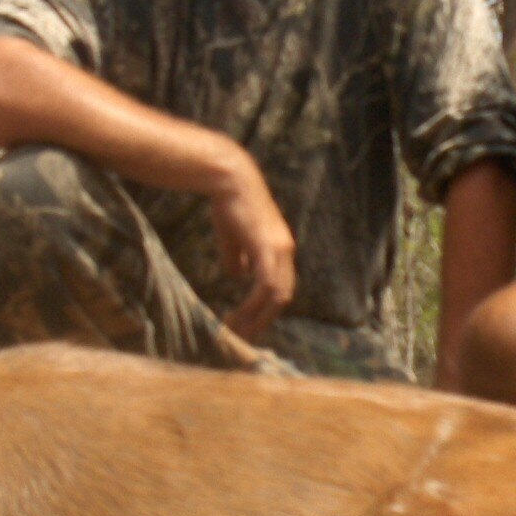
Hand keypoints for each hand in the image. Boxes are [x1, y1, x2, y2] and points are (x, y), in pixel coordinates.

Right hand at [209, 149, 296, 342]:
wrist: (230, 180)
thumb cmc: (229, 203)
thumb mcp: (234, 236)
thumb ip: (238, 257)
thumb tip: (237, 276)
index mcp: (280, 247)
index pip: (281, 284)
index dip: (267, 305)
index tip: (251, 322)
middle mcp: (285, 250)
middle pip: (283, 295)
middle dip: (265, 318)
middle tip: (246, 336)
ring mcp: (279, 249)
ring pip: (276, 295)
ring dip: (258, 317)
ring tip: (239, 331)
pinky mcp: (267, 248)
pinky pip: (265, 286)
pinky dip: (254, 305)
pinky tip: (240, 316)